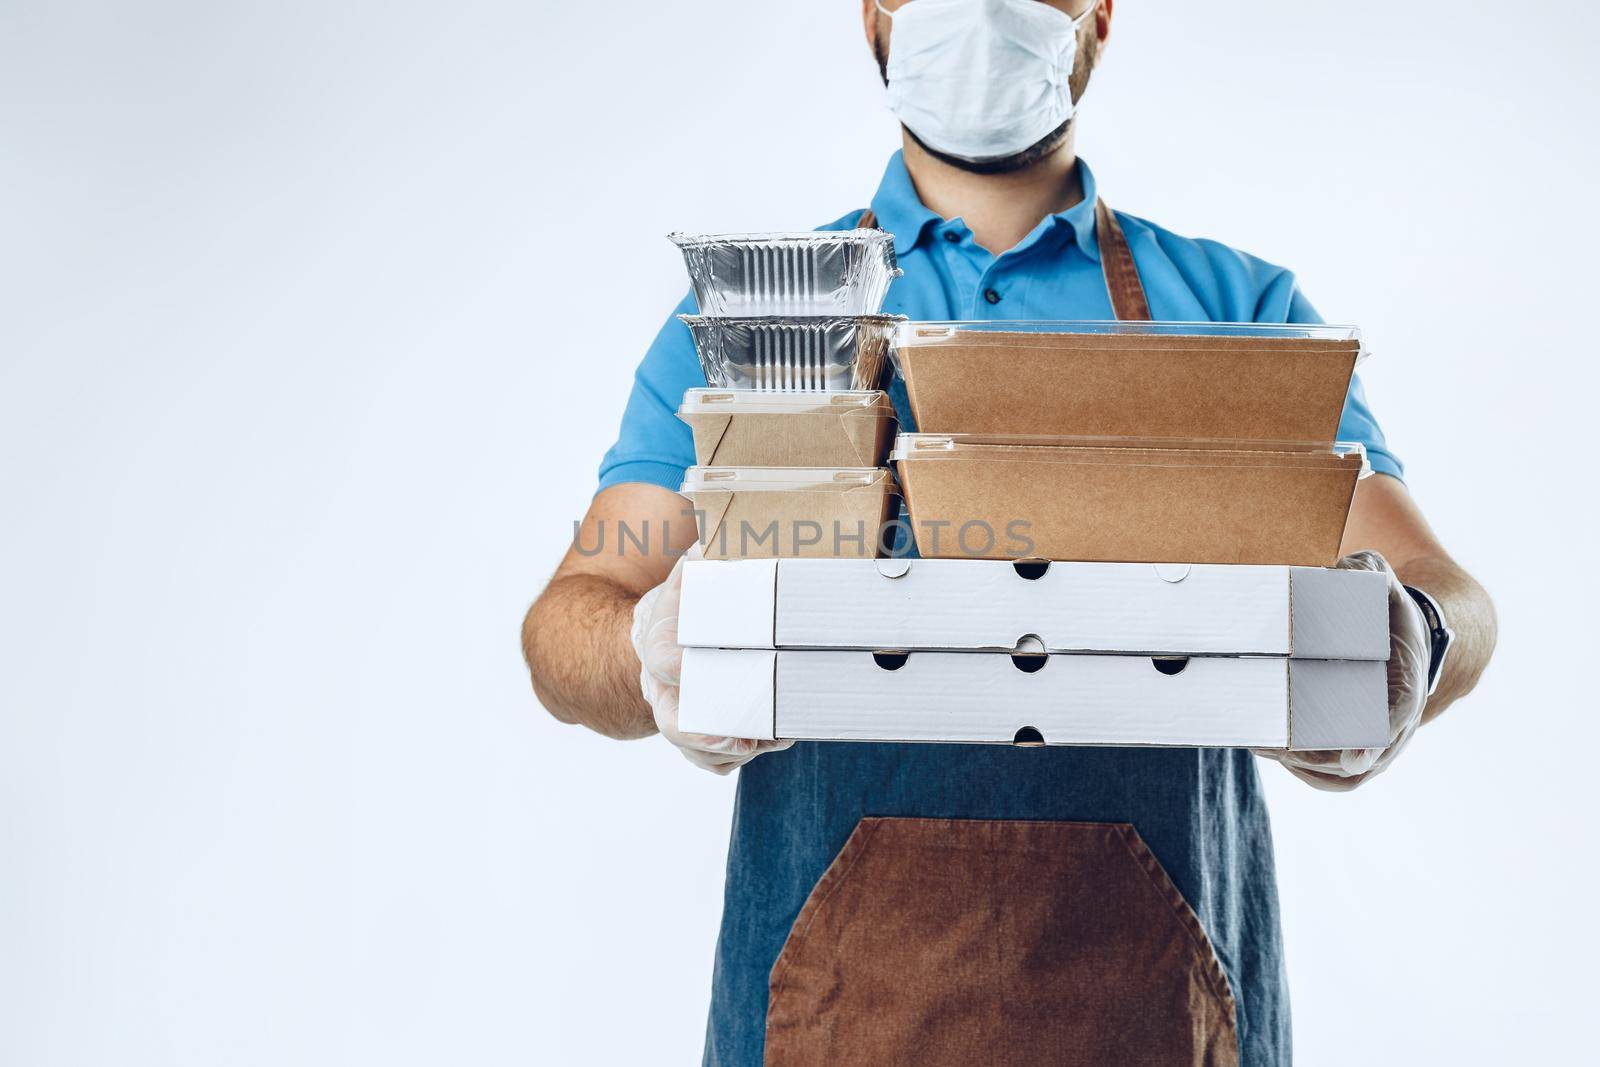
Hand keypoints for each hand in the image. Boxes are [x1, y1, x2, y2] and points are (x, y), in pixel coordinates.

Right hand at [630, 547, 793, 774]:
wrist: (659, 638)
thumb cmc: (681, 609)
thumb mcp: (685, 579)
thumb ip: (698, 563)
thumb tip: (710, 545)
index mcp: (658, 646)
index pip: (662, 660)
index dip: (680, 668)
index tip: (700, 669)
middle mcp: (662, 689)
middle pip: (675, 724)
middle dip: (710, 737)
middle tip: (749, 739)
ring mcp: (677, 716)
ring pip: (698, 750)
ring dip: (737, 750)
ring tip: (777, 737)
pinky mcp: (693, 738)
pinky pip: (711, 762)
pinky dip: (736, 760)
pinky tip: (767, 741)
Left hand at [1255, 550, 1429, 790]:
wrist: (1401, 637)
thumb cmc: (1384, 612)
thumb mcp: (1380, 584)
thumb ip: (1367, 573)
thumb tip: (1347, 568)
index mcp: (1407, 677)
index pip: (1399, 715)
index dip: (1377, 740)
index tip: (1354, 759)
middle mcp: (1398, 717)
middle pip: (1367, 757)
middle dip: (1321, 759)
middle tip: (1278, 748)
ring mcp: (1379, 738)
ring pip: (1345, 773)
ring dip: (1304, 767)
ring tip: (1263, 747)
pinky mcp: (1354, 745)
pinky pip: (1331, 773)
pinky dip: (1301, 770)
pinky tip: (1268, 751)